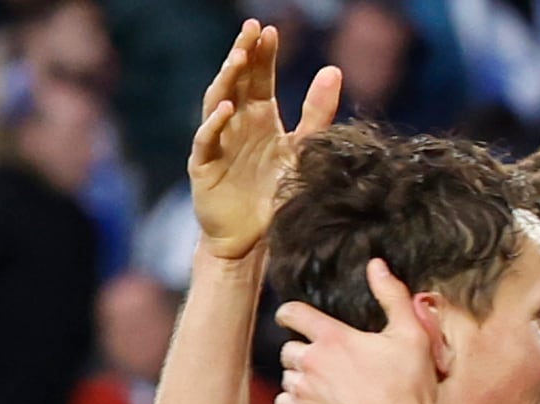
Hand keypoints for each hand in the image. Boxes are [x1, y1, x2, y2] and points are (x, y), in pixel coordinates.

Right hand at [189, 21, 340, 260]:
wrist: (251, 239)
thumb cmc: (274, 193)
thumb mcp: (301, 150)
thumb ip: (317, 113)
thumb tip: (334, 70)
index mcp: (259, 116)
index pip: (259, 77)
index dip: (263, 54)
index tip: (270, 30)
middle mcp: (236, 123)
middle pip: (236, 81)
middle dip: (243, 54)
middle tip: (251, 29)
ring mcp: (217, 142)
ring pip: (217, 102)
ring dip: (227, 79)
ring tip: (238, 58)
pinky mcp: (204, 166)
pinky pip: (207, 140)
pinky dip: (215, 123)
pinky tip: (227, 108)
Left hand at [276, 259, 448, 403]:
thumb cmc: (409, 390)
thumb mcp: (411, 336)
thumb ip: (392, 296)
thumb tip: (377, 266)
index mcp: (333, 337)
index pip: (293, 313)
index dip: (289, 313)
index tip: (291, 318)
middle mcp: (312, 361)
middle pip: (288, 348)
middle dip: (301, 351)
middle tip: (322, 360)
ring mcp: (304, 391)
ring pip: (286, 376)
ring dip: (299, 378)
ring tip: (322, 385)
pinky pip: (284, 403)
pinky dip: (295, 402)